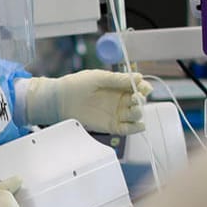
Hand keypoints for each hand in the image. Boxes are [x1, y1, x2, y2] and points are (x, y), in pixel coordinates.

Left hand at [27, 71, 153, 134]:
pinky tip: (139, 125)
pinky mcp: (112, 126)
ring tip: (133, 109)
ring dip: (138, 112)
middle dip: (140, 100)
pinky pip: (128, 129)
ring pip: (136, 115)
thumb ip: (118, 79)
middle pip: (139, 101)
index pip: (138, 87)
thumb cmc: (78, 85)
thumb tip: (138, 77)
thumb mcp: (99, 77)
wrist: (61, 100)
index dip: (144, 88)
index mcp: (119, 86)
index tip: (144, 88)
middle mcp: (120, 100)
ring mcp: (117, 113)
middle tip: (135, 98)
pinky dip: (136, 128)